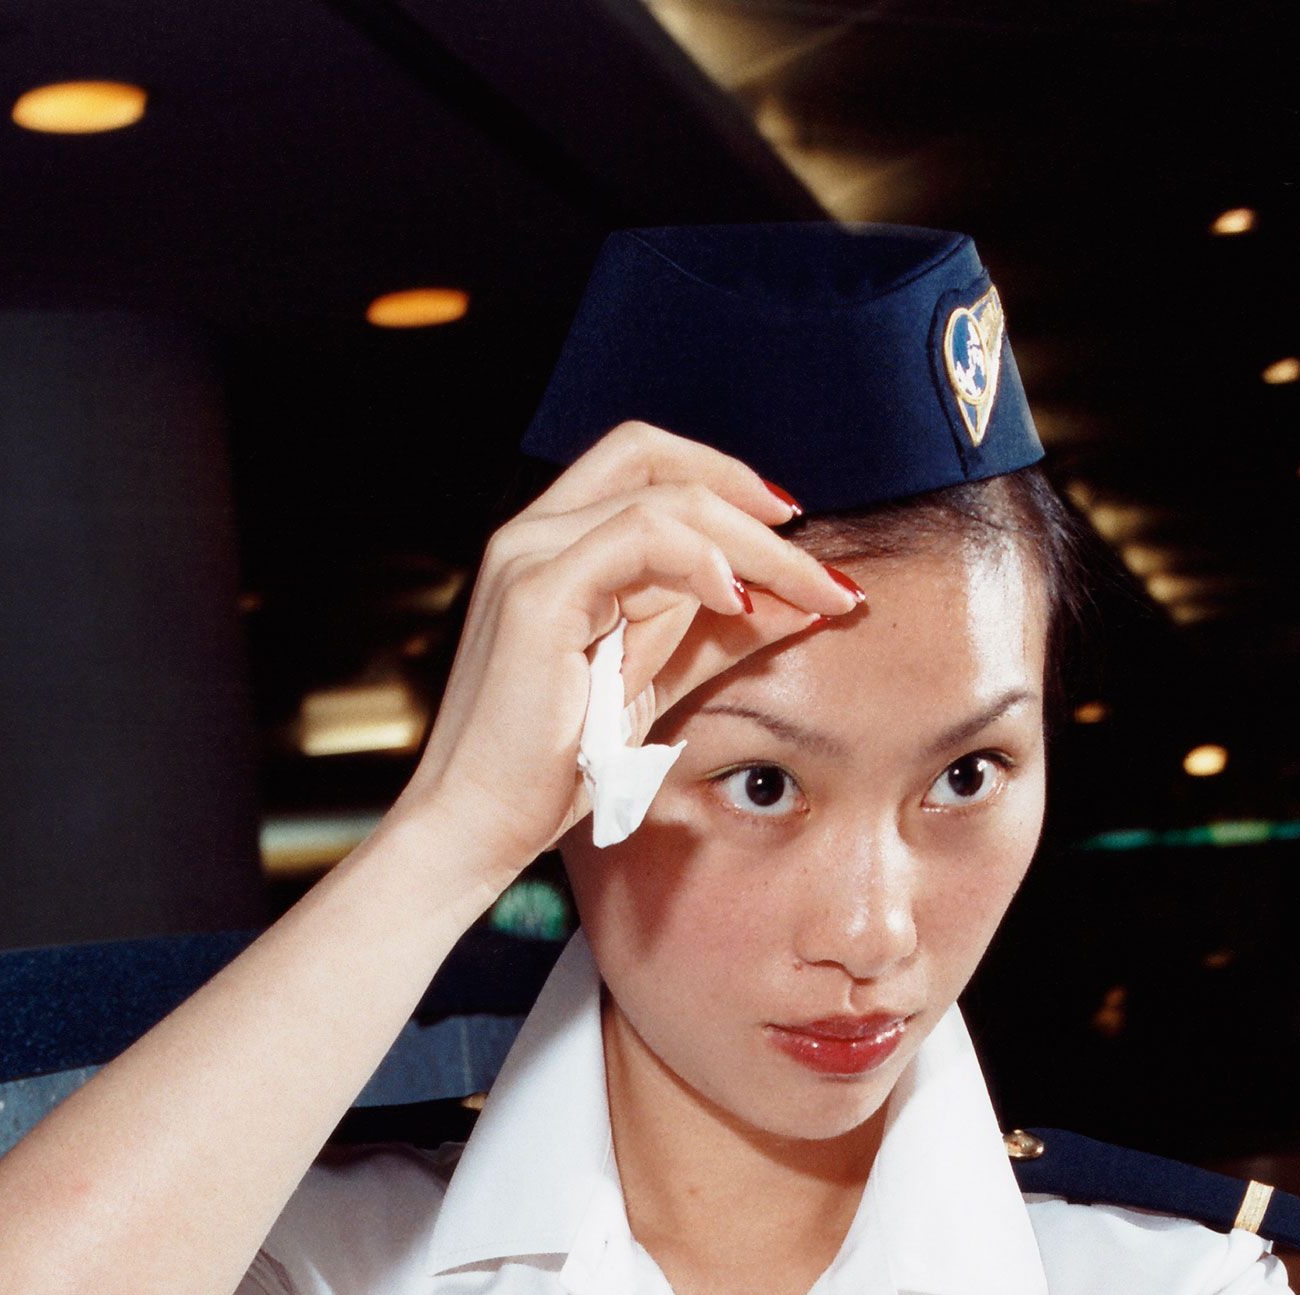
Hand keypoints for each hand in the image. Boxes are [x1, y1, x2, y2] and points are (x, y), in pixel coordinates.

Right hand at [375, 423, 859, 904]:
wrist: (475, 829)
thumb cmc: (547, 770)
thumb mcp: (650, 687)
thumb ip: (712, 638)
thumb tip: (798, 604)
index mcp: (552, 548)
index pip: (647, 473)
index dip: (728, 486)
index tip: (796, 537)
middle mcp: (534, 534)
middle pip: (655, 461)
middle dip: (750, 499)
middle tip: (823, 568)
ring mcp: (530, 555)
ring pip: (663, 498)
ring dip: (752, 542)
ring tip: (809, 591)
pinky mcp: (537, 593)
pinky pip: (641, 539)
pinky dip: (704, 560)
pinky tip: (742, 599)